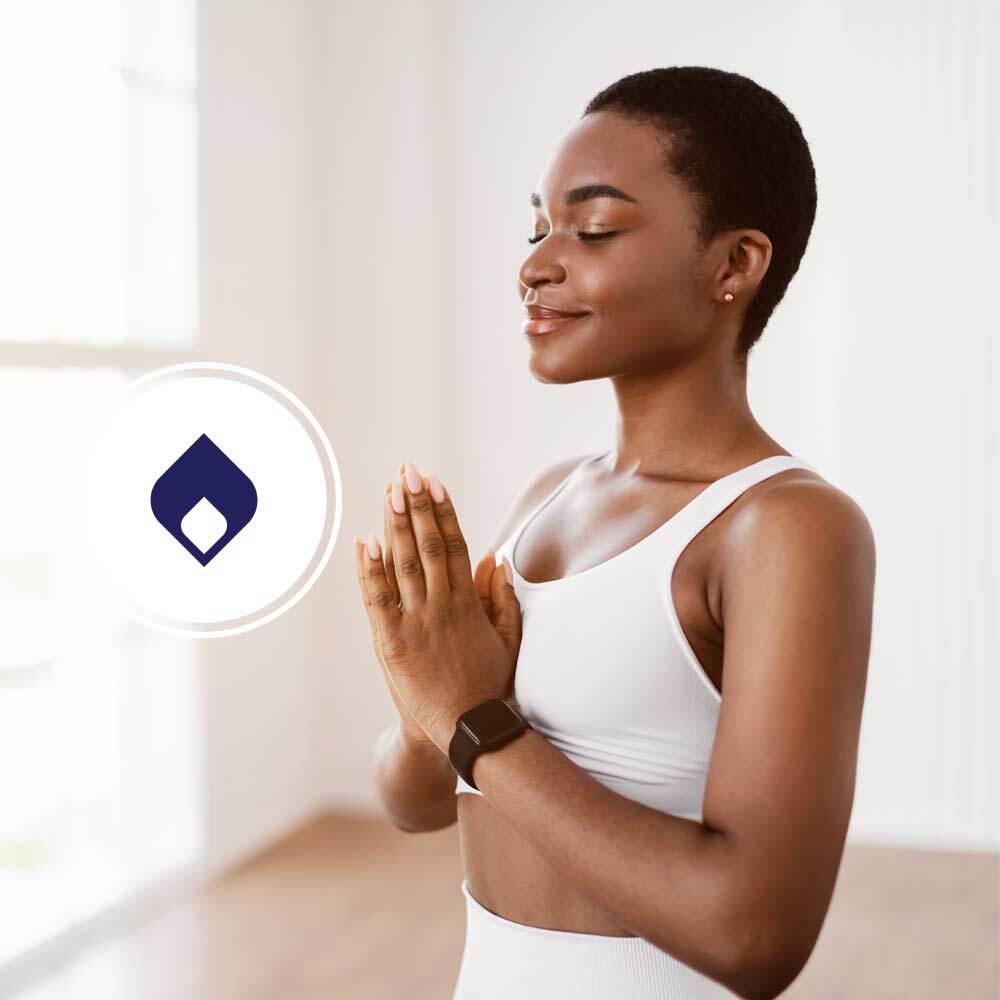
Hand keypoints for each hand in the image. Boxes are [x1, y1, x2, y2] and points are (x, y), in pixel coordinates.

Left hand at [359, 461, 522, 753]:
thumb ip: (502, 598)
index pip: (454, 545)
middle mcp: (442, 605)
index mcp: (468, 602)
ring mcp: (417, 622)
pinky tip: (364, 542)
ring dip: (395, 525)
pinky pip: (379, 600)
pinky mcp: (393, 643)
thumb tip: (495, 557)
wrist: (468, 729)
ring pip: (404, 564)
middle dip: (417, 506)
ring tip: (390, 491)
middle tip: (407, 472)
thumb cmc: (489, 684)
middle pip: (427, 545)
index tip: (434, 482)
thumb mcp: (507, 638)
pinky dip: (370, 570)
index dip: (442, 511)